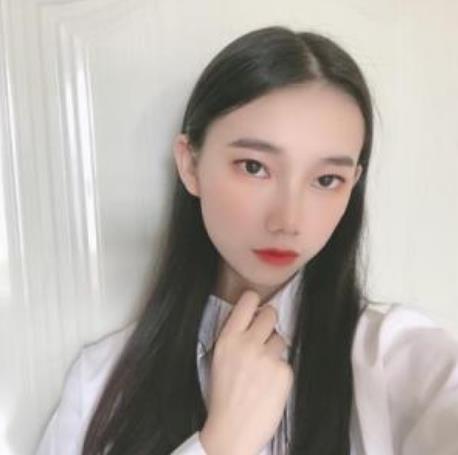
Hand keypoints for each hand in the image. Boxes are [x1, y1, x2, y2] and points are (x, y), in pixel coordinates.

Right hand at [199, 290, 293, 454]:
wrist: (232, 430)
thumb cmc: (223, 395)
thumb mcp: (219, 358)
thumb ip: (235, 335)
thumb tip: (253, 317)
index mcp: (228, 338)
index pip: (248, 300)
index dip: (255, 301)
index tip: (256, 306)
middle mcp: (248, 343)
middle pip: (270, 314)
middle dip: (269, 323)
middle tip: (264, 336)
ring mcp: (267, 357)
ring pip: (280, 339)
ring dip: (274, 350)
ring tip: (262, 369)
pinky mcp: (283, 372)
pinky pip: (286, 361)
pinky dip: (280, 371)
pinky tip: (268, 384)